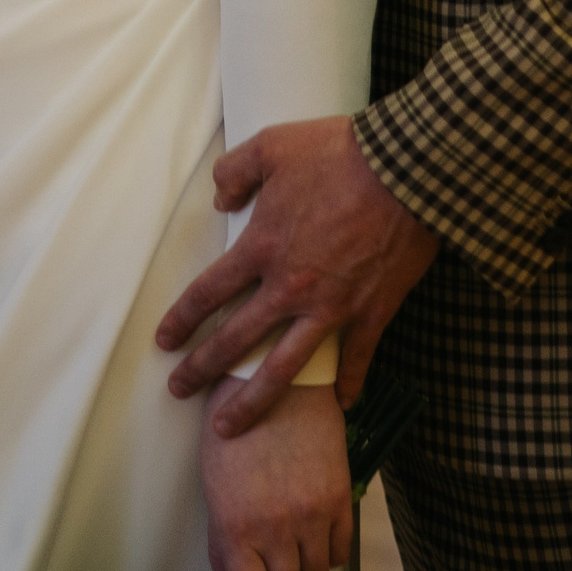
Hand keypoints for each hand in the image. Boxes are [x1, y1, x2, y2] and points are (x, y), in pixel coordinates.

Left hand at [156, 116, 436, 433]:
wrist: (407, 170)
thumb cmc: (339, 152)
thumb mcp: (273, 145)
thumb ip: (235, 171)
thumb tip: (219, 199)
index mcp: (263, 246)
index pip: (209, 292)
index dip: (182, 319)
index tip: (164, 342)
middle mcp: (290, 286)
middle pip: (235, 340)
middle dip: (202, 368)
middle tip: (178, 390)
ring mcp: (331, 307)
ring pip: (284, 368)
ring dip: (253, 401)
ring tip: (230, 425)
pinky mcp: (371, 313)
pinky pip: (356, 360)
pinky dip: (348, 385)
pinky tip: (340, 406)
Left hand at [201, 382, 350, 570]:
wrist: (273, 377)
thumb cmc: (233, 428)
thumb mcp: (215, 488)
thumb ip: (223, 544)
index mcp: (237, 529)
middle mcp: (278, 529)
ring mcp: (313, 514)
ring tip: (290, 548)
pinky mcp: (341, 498)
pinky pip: (340, 552)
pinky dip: (327, 553)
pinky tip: (313, 532)